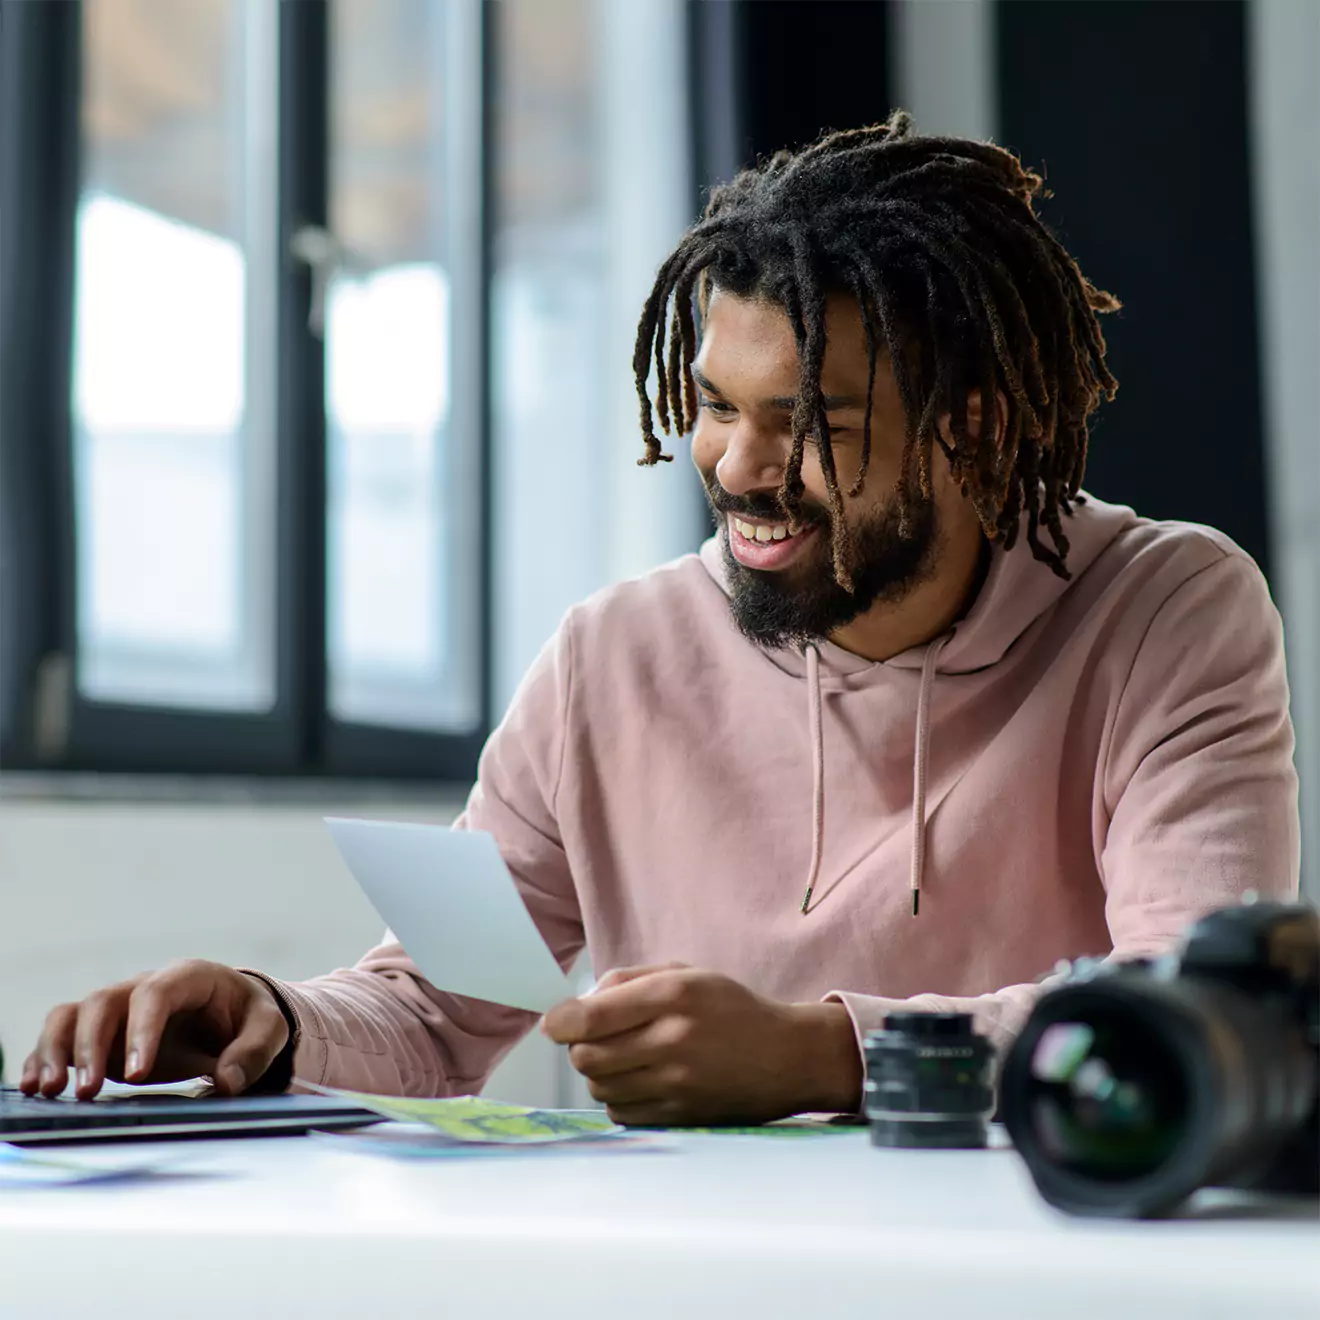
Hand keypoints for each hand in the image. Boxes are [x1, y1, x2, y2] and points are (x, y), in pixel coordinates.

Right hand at [18, 960, 289, 1100]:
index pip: (156, 994)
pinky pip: (63, 1034)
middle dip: (92, 1045)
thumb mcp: (267, 1028)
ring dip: (56, 1049)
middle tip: (89, 1091)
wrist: (232, 1016)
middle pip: (104, 1002)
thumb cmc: (248, 1018)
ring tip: (49, 1089)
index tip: (139, 1075)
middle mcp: (144, 987)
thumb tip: (228, 1081)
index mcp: (188, 978)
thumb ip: (254, 1051)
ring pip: (73, 1014)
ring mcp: (119, 1009)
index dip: (143, 1030)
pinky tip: (35, 1086)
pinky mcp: (102, 1033)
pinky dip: (45, 1056)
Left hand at [541, 963, 862, 1125]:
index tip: (554, 1023)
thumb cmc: (729, 1008)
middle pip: (587, 1056)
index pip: (592, 1016)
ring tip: (626, 1058)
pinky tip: (642, 1081)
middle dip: (579, 1047)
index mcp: (673, 995)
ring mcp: (678, 1084)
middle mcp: (673, 1040)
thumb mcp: (685, 974)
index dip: (561, 1022)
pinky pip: (622, 1113)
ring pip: (600, 1087)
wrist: (786, 1057)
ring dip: (600, 1073)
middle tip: (595, 1038)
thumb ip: (627, 981)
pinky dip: (620, 1098)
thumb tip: (575, 1005)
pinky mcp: (681, 1116)